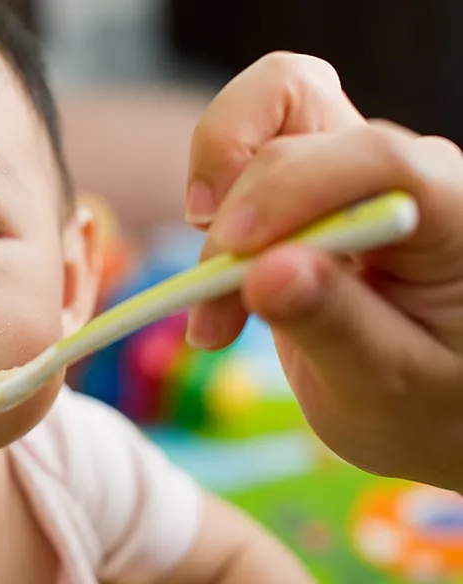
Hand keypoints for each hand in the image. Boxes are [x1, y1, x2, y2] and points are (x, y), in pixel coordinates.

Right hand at [184, 51, 462, 492]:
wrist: (426, 403)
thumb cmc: (428, 401)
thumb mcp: (387, 386)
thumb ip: (334, 325)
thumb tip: (265, 271)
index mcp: (450, 213)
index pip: (377, 157)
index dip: (294, 189)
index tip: (235, 253)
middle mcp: (399, 173)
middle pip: (298, 135)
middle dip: (236, 220)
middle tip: (212, 312)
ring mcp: (346, 171)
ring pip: (263, 114)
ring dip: (215, 195)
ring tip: (211, 294)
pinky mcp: (302, 185)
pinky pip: (241, 150)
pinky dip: (210, 210)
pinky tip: (214, 284)